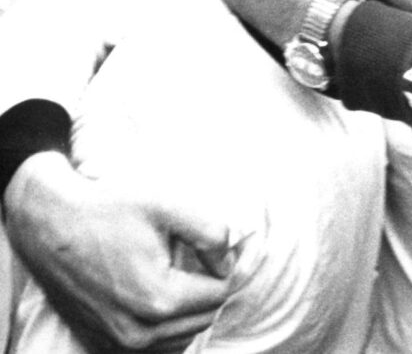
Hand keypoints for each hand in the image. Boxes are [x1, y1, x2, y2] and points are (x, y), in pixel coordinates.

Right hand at [5, 152, 235, 352]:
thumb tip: (227, 264)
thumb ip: (212, 234)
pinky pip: (156, 348)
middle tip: (190, 258)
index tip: (203, 246)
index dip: (221, 264)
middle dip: (207, 288)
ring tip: (172, 277)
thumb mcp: (170, 206)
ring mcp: (118, 345)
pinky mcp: (103, 345)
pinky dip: (166, 327)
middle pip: (204, 316)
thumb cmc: (109, 210)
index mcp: (158, 300)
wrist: (50, 225)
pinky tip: (158, 298)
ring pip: (183, 336)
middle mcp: (137, 333)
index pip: (220, 293)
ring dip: (188, 310)